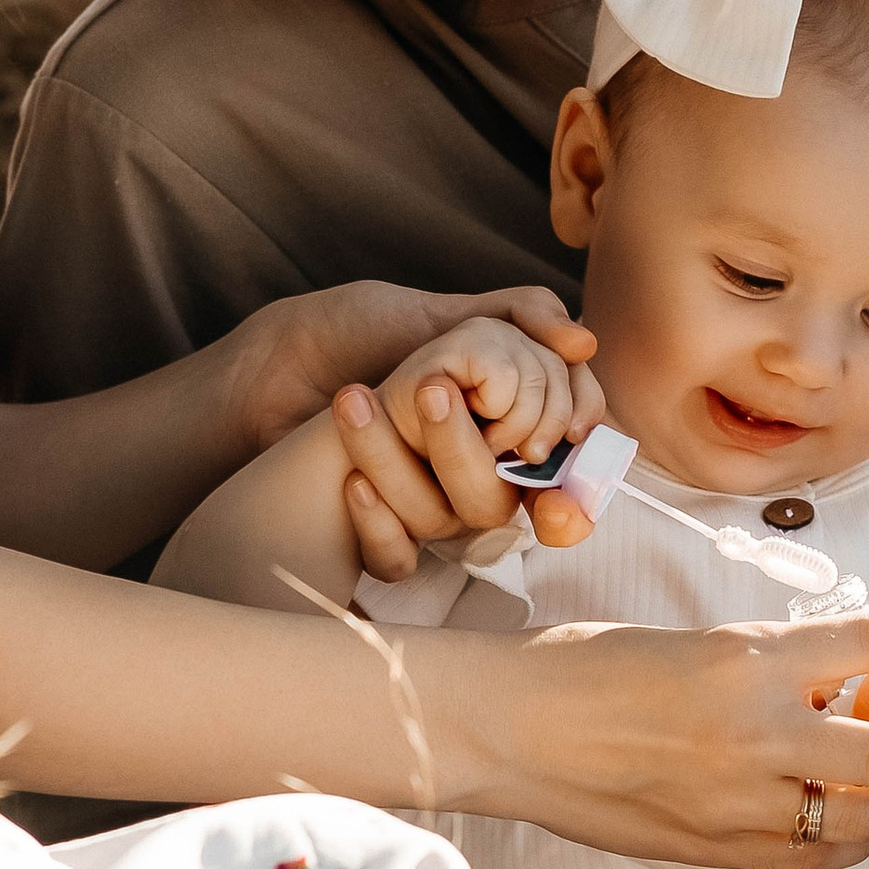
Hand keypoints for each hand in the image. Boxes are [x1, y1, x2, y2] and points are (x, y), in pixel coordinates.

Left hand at [333, 319, 607, 577]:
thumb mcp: (443, 309)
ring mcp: (429, 508)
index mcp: (507, 429)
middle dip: (463, 446)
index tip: (540, 454)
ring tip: (354, 399)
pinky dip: (378, 523)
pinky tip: (351, 480)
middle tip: (429, 388)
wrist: (283, 360)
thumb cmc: (368, 331)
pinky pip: (396, 558)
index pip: (562, 474)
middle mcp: (476, 477)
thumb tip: (585, 343)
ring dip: (398, 464)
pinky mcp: (380, 533)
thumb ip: (520, 315)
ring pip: (442, 522)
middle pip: (498, 499)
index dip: (572, 485)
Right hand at [423, 605, 868, 868]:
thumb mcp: (688, 639)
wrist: (505, 728)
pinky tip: (858, 829)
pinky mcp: (714, 849)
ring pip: (866, 818)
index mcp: (746, 659)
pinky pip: (811, 856)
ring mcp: (736, 801)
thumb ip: (764, 662)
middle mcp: (755, 732)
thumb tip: (830, 673)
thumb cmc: (580, 665)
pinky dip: (850, 843)